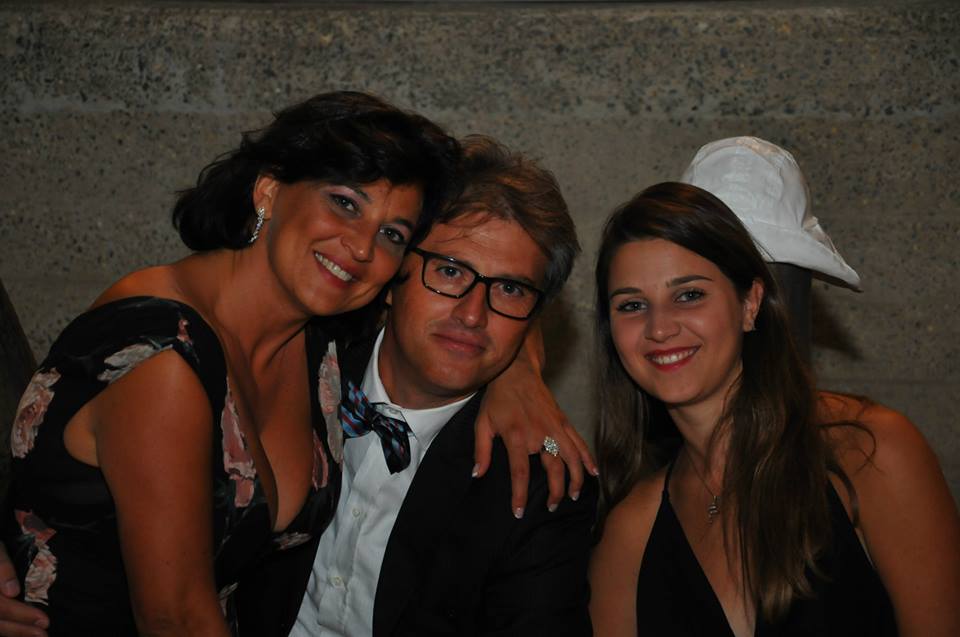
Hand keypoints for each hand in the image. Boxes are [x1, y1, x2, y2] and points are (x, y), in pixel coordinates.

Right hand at [0, 544, 48, 636]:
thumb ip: (2, 568)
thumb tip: (12, 592)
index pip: (0, 607)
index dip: (20, 614)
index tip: (44, 620)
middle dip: (19, 629)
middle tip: (43, 634)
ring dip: (15, 632)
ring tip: (37, 635)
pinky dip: (10, 628)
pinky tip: (24, 631)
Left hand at [474, 323, 596, 517]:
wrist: (516, 372)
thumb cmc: (497, 399)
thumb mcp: (482, 423)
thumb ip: (481, 451)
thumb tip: (478, 474)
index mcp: (517, 437)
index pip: (520, 473)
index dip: (520, 496)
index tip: (519, 512)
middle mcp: (539, 434)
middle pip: (553, 470)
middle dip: (555, 493)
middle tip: (551, 507)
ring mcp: (554, 427)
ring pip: (572, 459)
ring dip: (575, 479)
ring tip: (572, 496)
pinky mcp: (563, 421)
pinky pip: (579, 443)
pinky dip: (587, 458)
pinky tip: (593, 472)